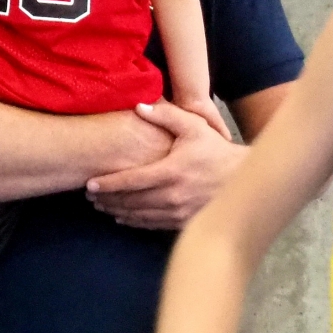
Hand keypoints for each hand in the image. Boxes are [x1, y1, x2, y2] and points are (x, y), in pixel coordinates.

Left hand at [86, 101, 245, 229]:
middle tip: (90, 197)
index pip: (130, 181)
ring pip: (139, 216)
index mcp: (170, 172)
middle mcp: (171, 196)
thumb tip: (139, 107)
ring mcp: (177, 212)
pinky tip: (123, 217)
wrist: (242, 180)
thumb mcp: (194, 126)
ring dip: (117, 212)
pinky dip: (134, 222)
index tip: (90, 185)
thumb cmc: (216, 151)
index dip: (108, 184)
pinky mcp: (183, 222)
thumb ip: (166, 115)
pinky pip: (152, 225)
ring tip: (102, 206)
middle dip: (107, 200)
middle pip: (130, 202)